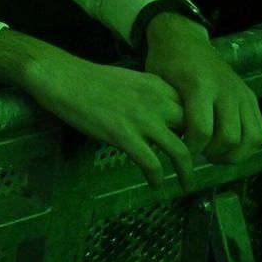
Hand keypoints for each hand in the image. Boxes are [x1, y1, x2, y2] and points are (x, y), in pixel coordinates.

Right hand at [19, 49, 190, 189]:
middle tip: (197, 164)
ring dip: (187, 172)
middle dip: (199, 150)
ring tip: (187, 185)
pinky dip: (157, 178)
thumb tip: (158, 118)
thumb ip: (149, 96)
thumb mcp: (129, 80)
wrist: (61, 77)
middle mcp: (157, 102)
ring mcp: (141, 120)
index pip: (193, 109)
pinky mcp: (124, 136)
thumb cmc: (88, 78)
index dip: (198, 128)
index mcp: (158, 85)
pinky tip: (155, 185)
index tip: (197, 142)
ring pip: (180, 151)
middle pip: (194, 130)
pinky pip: (152, 164)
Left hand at [143, 13, 261, 174]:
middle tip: (200, 155)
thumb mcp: (157, 83)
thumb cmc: (166, 62)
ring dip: (235, 154)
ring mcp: (241, 93)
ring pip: (252, 137)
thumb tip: (171, 145)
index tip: (183, 150)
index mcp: (199, 86)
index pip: (202, 129)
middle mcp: (225, 90)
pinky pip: (260, 129)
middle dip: (214, 153)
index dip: (193, 147)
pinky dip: (249, 145)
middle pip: (229, 137)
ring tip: (216, 155)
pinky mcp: (251, 96)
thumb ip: (166, 112)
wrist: (184, 37)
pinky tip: (230, 148)